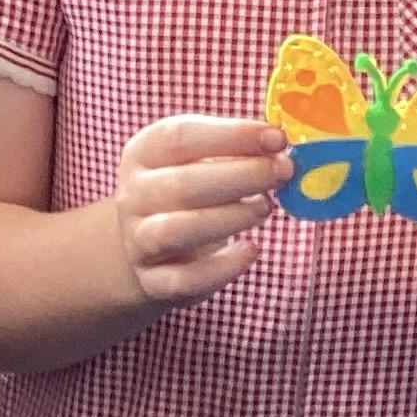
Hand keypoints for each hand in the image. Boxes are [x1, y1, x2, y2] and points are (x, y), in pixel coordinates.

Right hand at [112, 116, 291, 307]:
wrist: (149, 246)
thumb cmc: (188, 191)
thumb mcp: (199, 160)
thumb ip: (234, 149)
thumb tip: (279, 144)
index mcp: (143, 154)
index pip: (179, 137)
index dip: (232, 136)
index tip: (276, 138)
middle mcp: (133, 196)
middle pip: (182, 184)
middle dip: (242, 175)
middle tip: (283, 171)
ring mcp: (139, 242)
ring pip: (176, 231)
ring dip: (229, 218)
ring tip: (266, 207)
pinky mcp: (154, 281)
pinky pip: (185, 280)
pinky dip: (223, 268)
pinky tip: (251, 250)